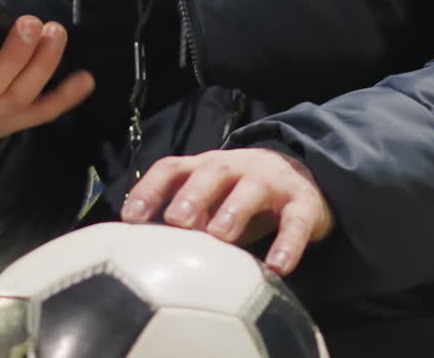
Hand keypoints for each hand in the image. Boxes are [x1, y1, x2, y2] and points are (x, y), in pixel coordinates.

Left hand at [120, 148, 333, 274]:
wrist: (303, 176)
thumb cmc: (242, 195)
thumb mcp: (212, 200)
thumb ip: (186, 219)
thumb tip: (148, 251)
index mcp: (206, 167)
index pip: (173, 167)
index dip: (151, 188)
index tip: (130, 217)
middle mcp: (236, 167)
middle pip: (212, 171)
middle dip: (193, 194)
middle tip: (177, 220)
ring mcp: (270, 182)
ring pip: (252, 188)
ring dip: (234, 210)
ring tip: (220, 236)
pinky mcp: (302, 203)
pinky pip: (296, 221)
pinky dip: (288, 243)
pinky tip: (278, 267)